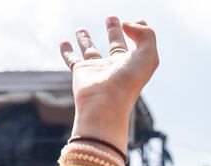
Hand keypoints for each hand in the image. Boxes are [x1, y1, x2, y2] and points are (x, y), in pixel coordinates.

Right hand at [58, 17, 158, 141]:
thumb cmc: (127, 81)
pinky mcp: (80, 72)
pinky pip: (71, 60)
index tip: (139, 20)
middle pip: (115, 45)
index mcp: (133, 64)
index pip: (138, 44)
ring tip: (80, 29)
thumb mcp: (148, 55)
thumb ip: (145, 34)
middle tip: (111, 18)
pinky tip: (63, 43)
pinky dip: (66, 52)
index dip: (140, 32)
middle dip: (114, 30)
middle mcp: (115, 67)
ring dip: (85, 40)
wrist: (105, 103)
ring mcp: (97, 70)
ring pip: (90, 51)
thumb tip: (126, 24)